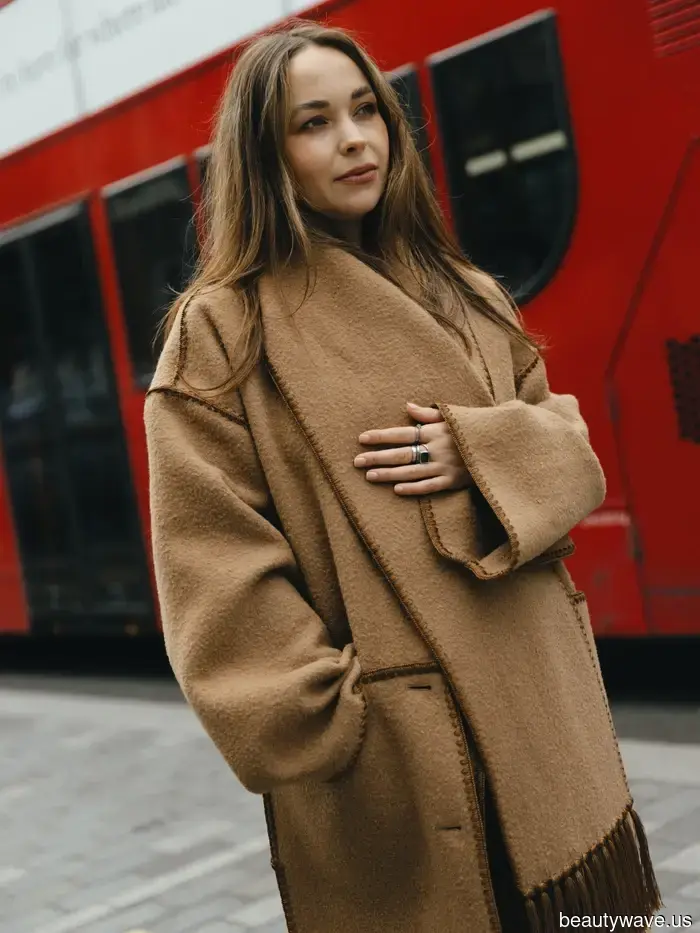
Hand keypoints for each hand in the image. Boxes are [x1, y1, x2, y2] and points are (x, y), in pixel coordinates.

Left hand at [354, 402, 472, 495]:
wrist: (503, 445)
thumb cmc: (476, 428)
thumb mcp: (454, 416)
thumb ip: (429, 413)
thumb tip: (407, 405)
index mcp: (436, 430)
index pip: (402, 433)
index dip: (381, 436)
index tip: (361, 439)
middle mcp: (437, 448)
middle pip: (401, 454)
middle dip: (377, 457)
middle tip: (357, 462)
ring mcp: (445, 466)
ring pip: (411, 472)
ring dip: (389, 474)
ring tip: (369, 476)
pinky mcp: (454, 482)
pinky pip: (429, 487)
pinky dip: (413, 489)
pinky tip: (396, 490)